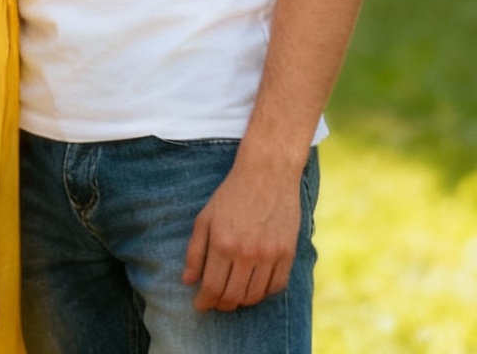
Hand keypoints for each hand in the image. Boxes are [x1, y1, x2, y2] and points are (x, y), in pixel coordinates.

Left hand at [181, 155, 301, 311]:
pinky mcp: (288, 252)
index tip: (200, 305)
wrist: (268, 172)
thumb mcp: (205, 218)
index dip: (204, 302)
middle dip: (221, 304)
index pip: (212, 288)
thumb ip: (195, 252)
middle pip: (233, 296)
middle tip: (216, 302)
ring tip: (234, 294)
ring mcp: (270, 254)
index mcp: (223, 244)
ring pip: (255, 296)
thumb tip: (188, 281)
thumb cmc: (232, 194)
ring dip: (242, 300)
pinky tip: (255, 286)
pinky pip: (276, 286)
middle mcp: (247, 252)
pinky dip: (264, 293)